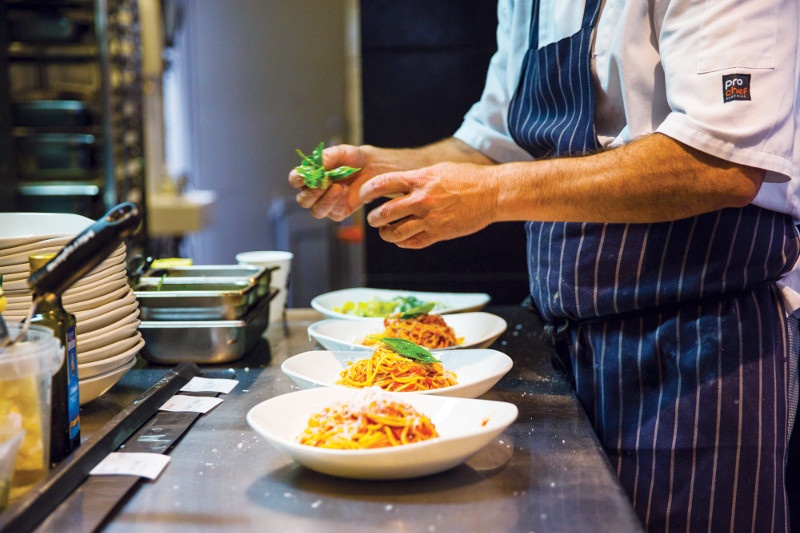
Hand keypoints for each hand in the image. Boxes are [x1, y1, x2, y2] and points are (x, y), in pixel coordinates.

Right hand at [289, 144, 372, 221]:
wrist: (371, 167)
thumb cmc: (352, 159)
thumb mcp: (340, 152)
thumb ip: (326, 158)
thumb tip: (316, 166)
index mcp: (309, 176)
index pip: (295, 180)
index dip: (297, 179)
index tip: (306, 175)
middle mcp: (314, 192)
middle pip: (303, 200)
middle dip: (313, 192)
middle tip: (325, 181)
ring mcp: (325, 204)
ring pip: (316, 211)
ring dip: (326, 200)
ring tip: (338, 187)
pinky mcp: (338, 212)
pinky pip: (333, 213)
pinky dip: (339, 203)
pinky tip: (346, 191)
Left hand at [359, 162, 499, 248]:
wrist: (492, 193)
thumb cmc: (466, 178)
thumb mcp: (438, 170)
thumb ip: (416, 178)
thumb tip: (396, 183)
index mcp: (420, 179)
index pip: (382, 184)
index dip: (367, 191)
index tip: (363, 196)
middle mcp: (422, 200)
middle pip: (384, 213)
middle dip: (374, 218)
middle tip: (373, 219)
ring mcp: (430, 219)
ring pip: (395, 233)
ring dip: (386, 234)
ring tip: (385, 232)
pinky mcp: (439, 234)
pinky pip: (413, 243)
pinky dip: (403, 243)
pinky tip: (402, 239)